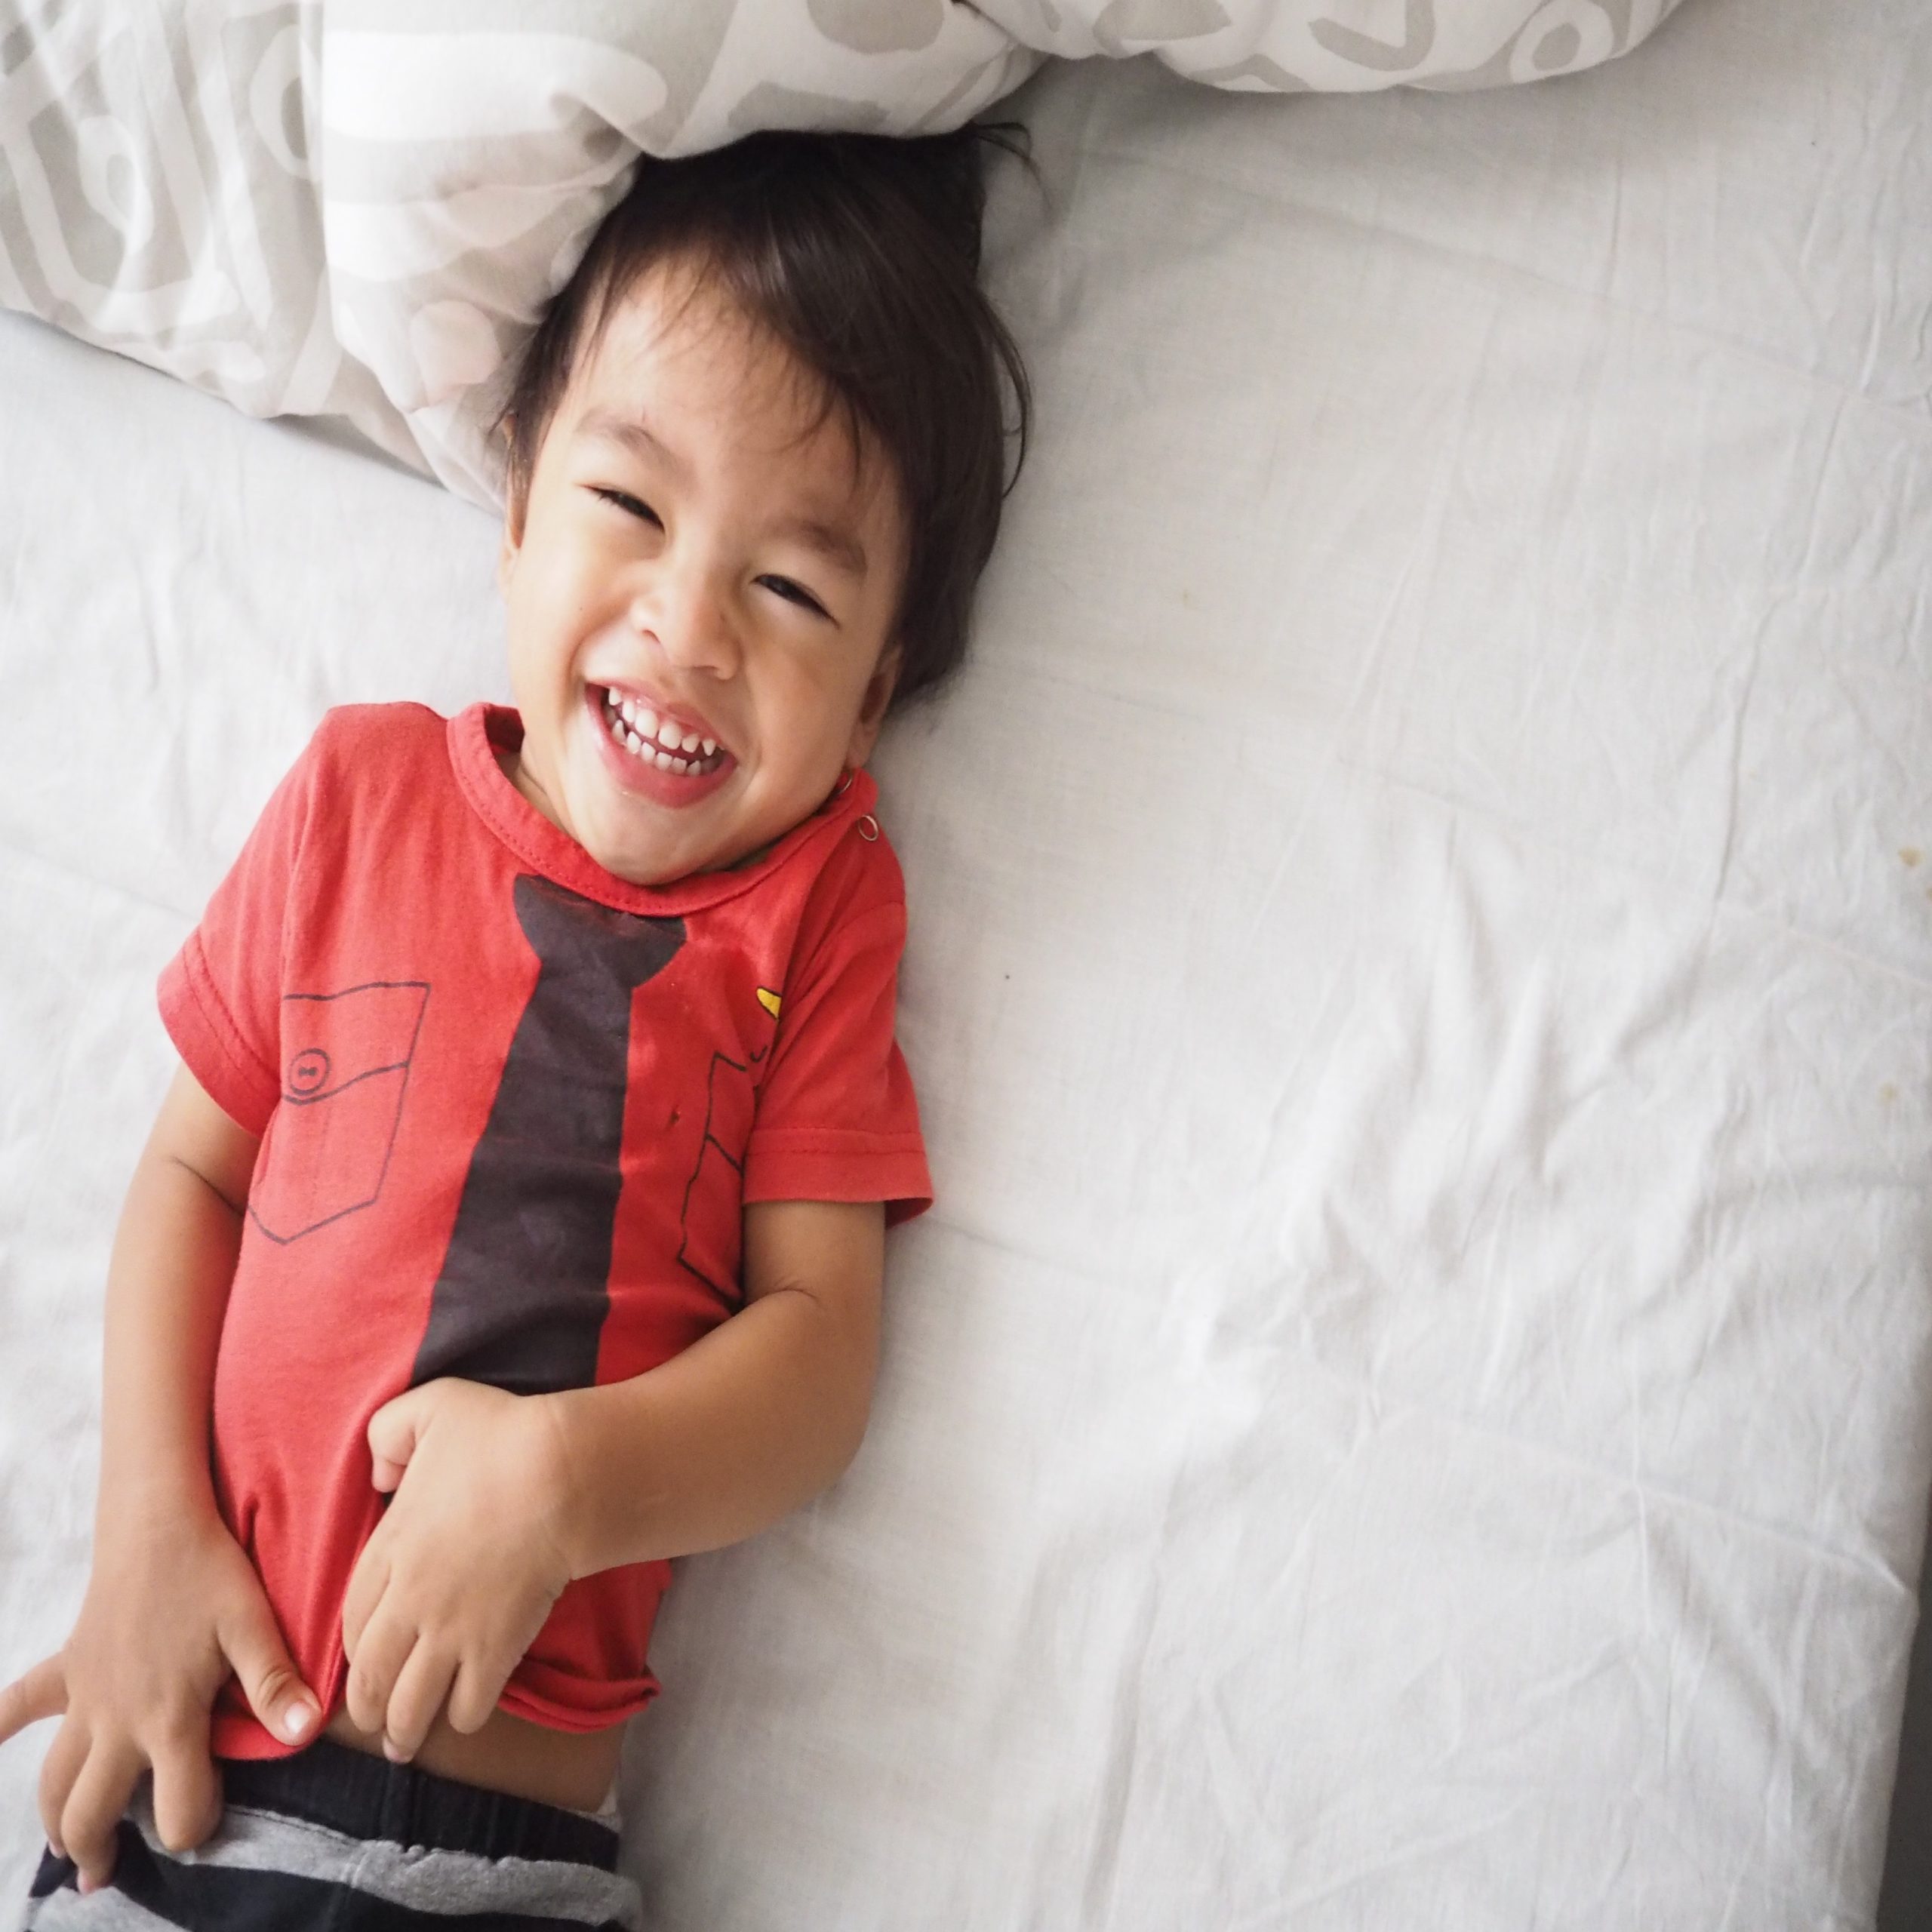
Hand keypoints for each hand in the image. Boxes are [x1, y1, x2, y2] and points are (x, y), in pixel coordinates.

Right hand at [0, 1505, 318, 1893]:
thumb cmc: (210, 1572)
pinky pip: (17, 1704)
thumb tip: (306, 1732)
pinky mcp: (66, 1668)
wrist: (157, 1522)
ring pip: (53, 1779)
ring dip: (55, 1818)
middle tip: (108, 1870)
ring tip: (67, 1847)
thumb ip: (275, 1683)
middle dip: (98, 1848)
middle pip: (90, 1811)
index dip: (194, 1825)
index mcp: (168, 1718)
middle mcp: (117, 1721)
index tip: (205, 1820)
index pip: (176, 1807)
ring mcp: (84, 1698)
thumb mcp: (252, 1625)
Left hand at [342, 1379, 574, 1759]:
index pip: (352, 1617)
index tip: (358, 1658)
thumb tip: (378, 1474)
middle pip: (372, 1674)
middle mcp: (409, 1603)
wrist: (560, 1475)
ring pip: (412, 1703)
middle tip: (374, 1720)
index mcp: (389, 1550)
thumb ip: (387, 1434)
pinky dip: (463, 1716)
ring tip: (404, 1744)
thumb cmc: (498, 1435)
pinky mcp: (497, 1648)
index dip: (352, 1645)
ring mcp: (452, 1631)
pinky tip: (463, 1717)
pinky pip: (470, 1703)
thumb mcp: (429, 1409)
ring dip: (404, 1729)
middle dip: (368, 1706)